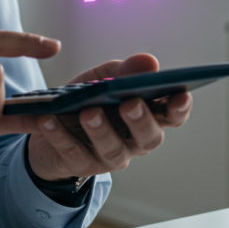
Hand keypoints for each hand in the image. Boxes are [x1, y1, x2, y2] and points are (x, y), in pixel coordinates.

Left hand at [25, 54, 192, 181]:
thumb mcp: (103, 78)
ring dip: (102, 131)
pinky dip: (60, 135)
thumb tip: (150, 62)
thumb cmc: (86, 99)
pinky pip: (72, 151)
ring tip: (89, 112)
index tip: (180, 94)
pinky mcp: (79, 164)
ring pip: (112, 150)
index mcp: (146, 115)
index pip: (171, 115)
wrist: (48, 123)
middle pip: (148, 138)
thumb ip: (124, 71)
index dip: (179, 107)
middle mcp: (133, 140)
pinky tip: (49, 118)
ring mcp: (108, 156)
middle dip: (141, 120)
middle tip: (130, 103)